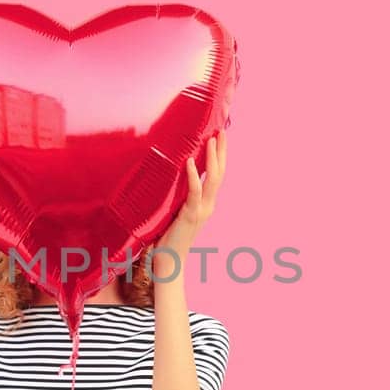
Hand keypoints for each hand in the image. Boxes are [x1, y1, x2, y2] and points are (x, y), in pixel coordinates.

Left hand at [158, 131, 227, 256]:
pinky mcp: (190, 215)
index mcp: (207, 203)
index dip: (220, 156)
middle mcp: (208, 205)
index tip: (220, 137)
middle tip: (221, 131)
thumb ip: (180, 195)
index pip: (217, 175)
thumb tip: (172, 175)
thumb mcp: (176, 210)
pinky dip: (192, 175)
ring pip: (212, 180)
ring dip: (212, 158)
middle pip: (220, 173)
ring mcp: (201, 210)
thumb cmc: (168, 235)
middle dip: (221, 151)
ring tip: (211, 139)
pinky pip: (194, 192)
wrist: (168, 259)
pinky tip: (189, 161)